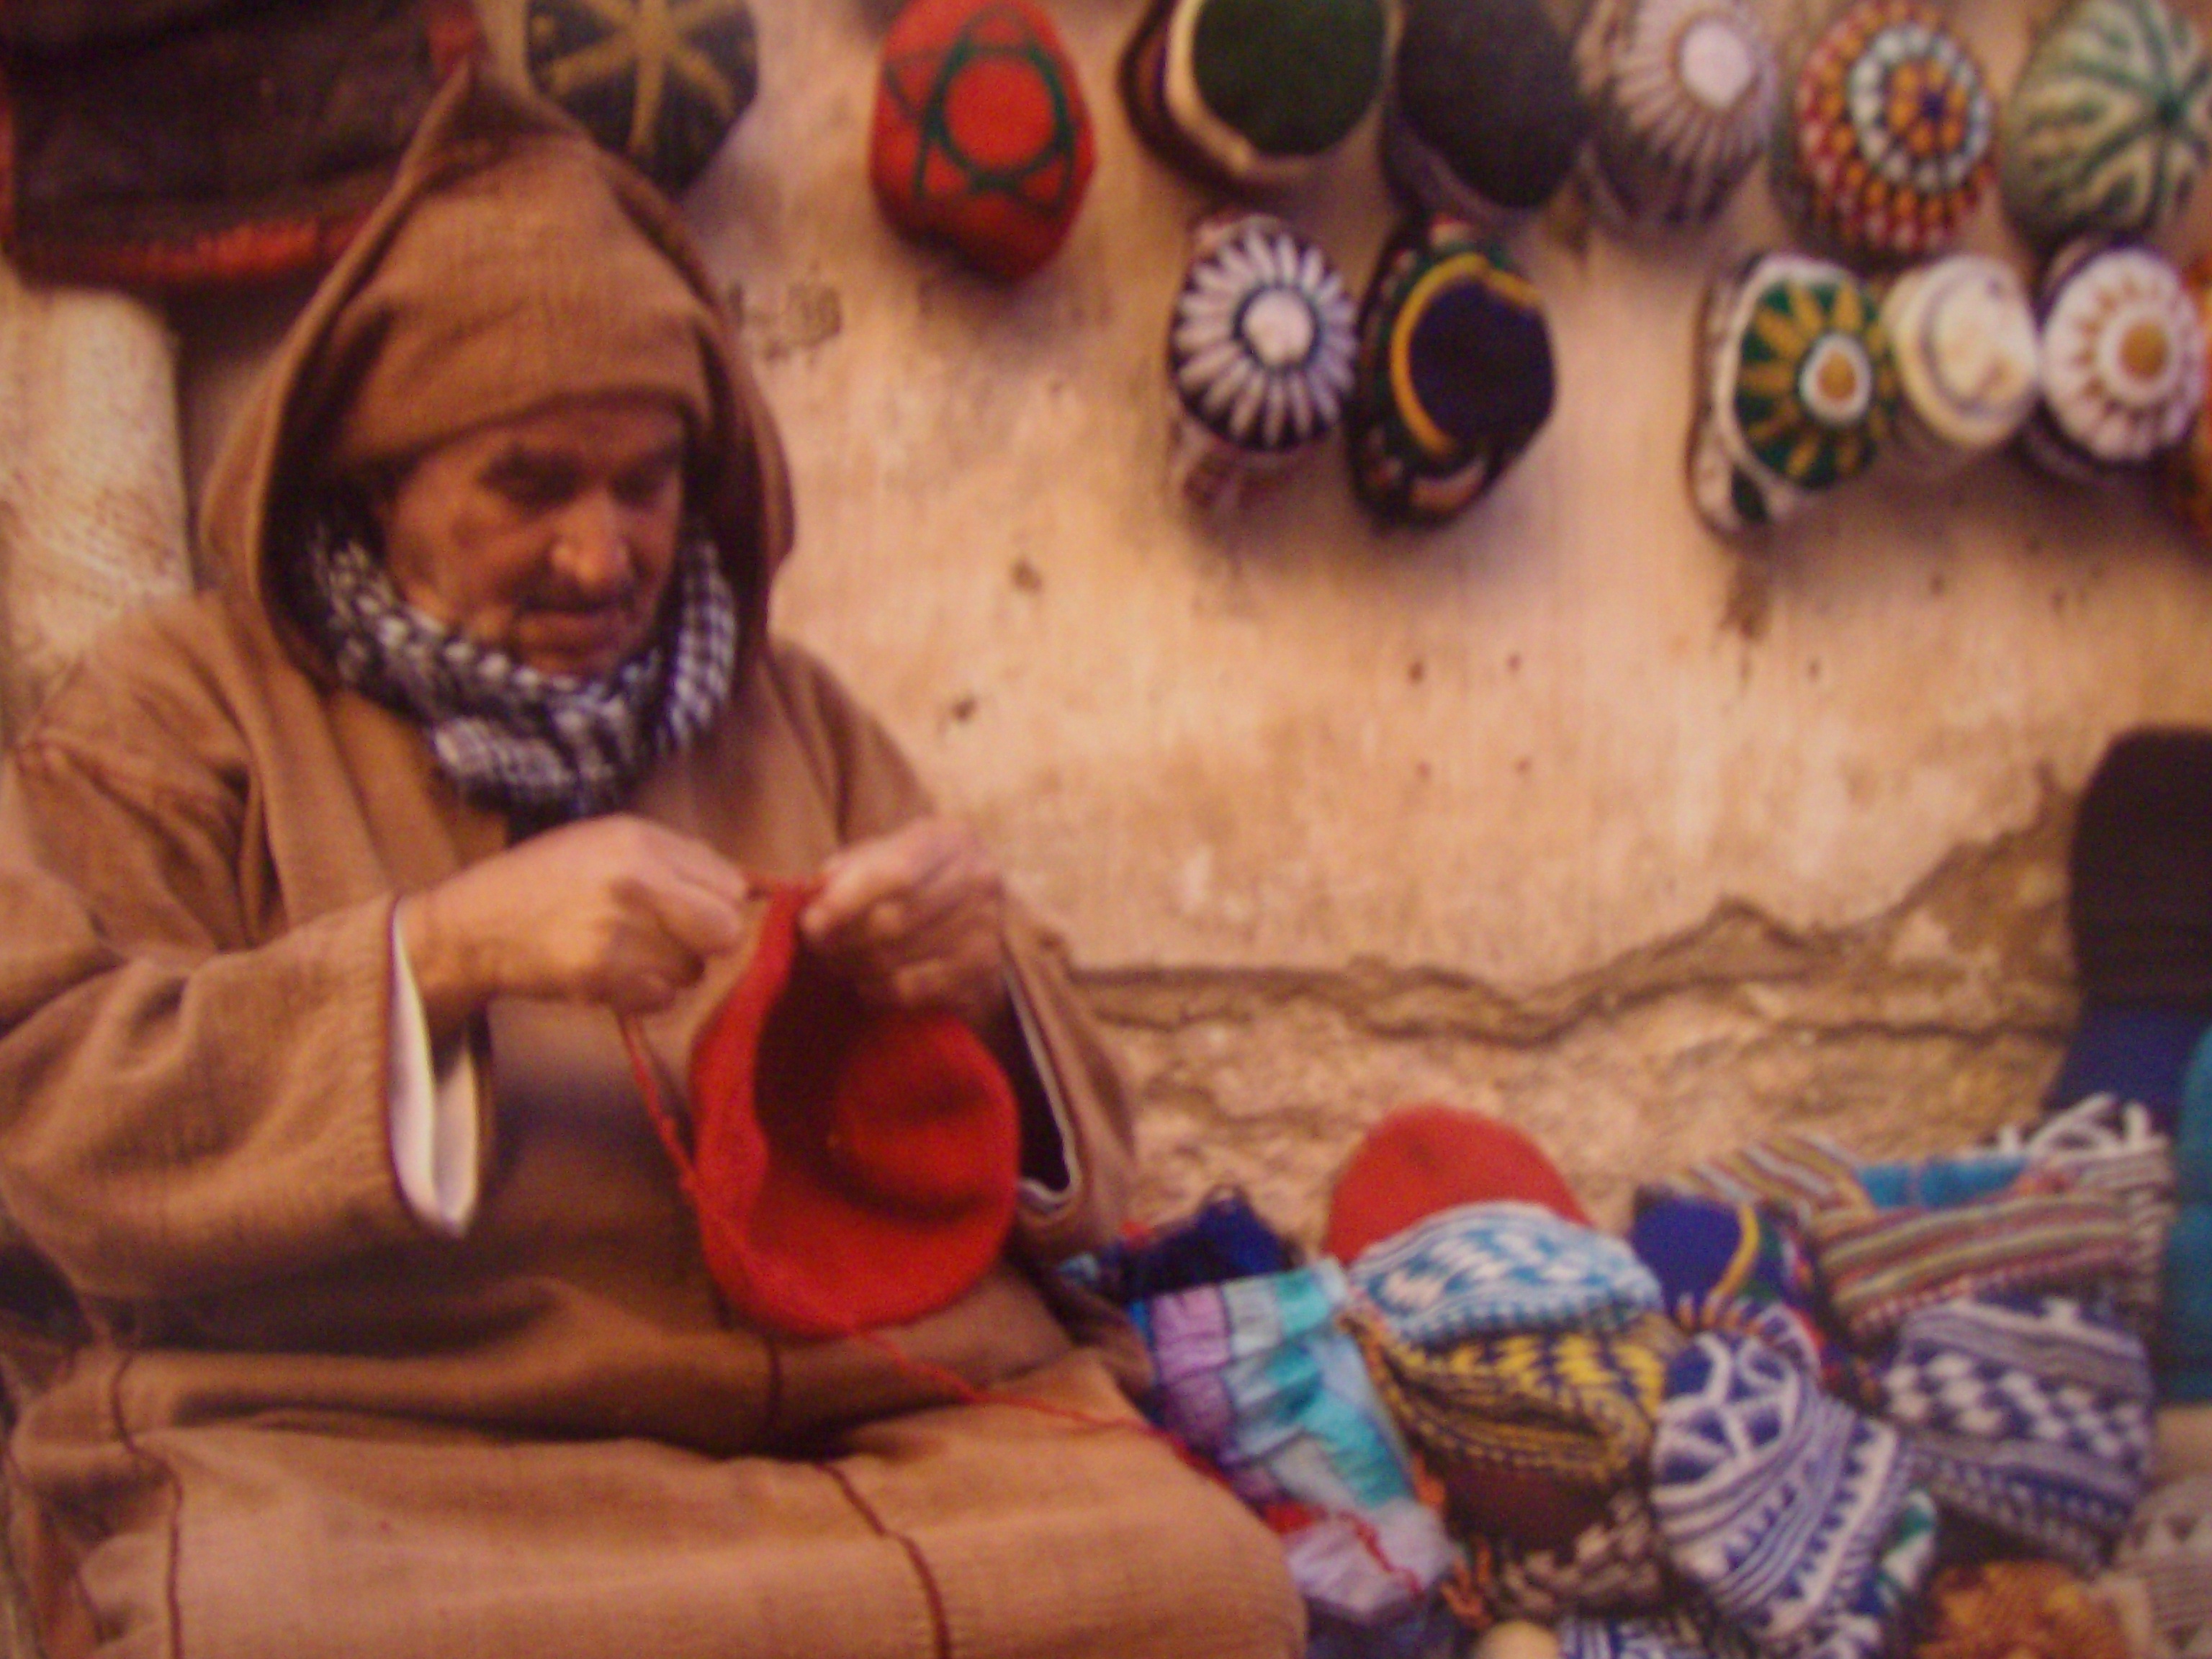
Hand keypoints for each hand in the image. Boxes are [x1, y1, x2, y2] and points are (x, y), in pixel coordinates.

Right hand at [397, 815, 754, 1032]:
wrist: (475, 924)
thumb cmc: (549, 879)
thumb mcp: (609, 841)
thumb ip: (679, 860)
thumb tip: (748, 889)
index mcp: (640, 840)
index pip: (732, 885)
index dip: (721, 903)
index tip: (696, 910)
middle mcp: (633, 881)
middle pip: (725, 931)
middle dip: (708, 942)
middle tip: (673, 938)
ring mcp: (616, 932)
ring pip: (693, 971)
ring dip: (671, 970)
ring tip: (627, 951)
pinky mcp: (599, 977)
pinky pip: (660, 999)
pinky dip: (644, 996)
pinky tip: (611, 974)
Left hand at [799, 817, 1008, 1024]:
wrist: (977, 916)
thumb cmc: (919, 880)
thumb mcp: (889, 854)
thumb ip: (853, 866)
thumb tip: (818, 891)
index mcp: (951, 839)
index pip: (896, 873)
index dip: (847, 901)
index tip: (811, 922)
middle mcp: (979, 879)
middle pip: (895, 921)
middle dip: (843, 939)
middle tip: (818, 947)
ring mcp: (985, 928)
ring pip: (898, 959)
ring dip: (854, 966)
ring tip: (837, 961)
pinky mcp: (981, 970)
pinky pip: (910, 989)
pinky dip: (876, 989)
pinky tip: (866, 981)